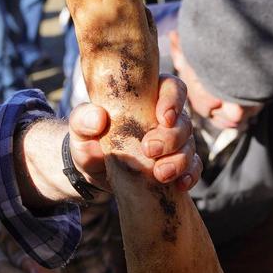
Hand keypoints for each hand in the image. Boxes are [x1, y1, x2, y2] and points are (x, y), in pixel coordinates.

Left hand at [64, 76, 200, 193]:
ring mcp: (175, 144)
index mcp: (147, 99)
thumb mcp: (79, 130)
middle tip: (149, 150)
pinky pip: (193, 168)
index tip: (163, 117)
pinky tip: (180, 185)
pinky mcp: (176, 166)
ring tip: (160, 174)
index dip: (173, 100)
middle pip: (183, 121)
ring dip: (179, 161)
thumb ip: (82, 119)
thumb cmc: (89, 140)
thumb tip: (98, 117)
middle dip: (171, 137)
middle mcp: (166, 119)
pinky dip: (189, 176)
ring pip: (190, 146)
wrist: (93, 172)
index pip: (172, 88)